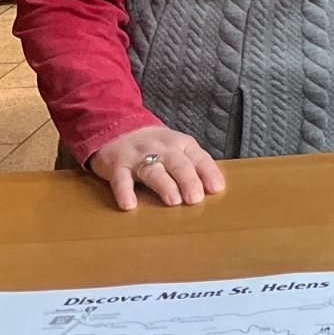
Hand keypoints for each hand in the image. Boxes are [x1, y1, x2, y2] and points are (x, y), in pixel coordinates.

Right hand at [87, 125, 225, 211]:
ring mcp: (139, 157)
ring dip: (164, 185)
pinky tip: (129, 205)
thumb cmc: (157, 147)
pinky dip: (124, 192)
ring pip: (153, 171)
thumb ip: (197, 165)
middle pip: (178, 164)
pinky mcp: (117, 166)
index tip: (216, 189)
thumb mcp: (180, 149)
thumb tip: (216, 188)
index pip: (199, 158)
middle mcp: (163, 149)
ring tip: (174, 201)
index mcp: (182, 144)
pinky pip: (121, 179)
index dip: (208, 173)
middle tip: (195, 198)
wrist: (120, 129)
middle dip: (188, 180)